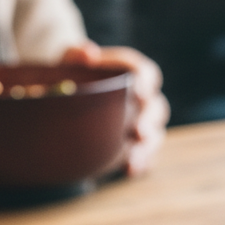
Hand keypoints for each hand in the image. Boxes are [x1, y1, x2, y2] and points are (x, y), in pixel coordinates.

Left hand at [61, 42, 168, 176]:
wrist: (68, 101)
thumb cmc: (72, 78)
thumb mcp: (69, 63)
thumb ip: (77, 55)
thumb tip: (89, 53)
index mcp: (133, 74)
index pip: (147, 73)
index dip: (146, 82)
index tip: (138, 92)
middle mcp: (145, 100)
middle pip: (157, 107)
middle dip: (149, 121)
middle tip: (139, 132)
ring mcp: (145, 125)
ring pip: (156, 136)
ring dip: (147, 148)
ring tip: (133, 160)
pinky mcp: (139, 147)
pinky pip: (149, 157)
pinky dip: (142, 164)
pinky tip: (130, 171)